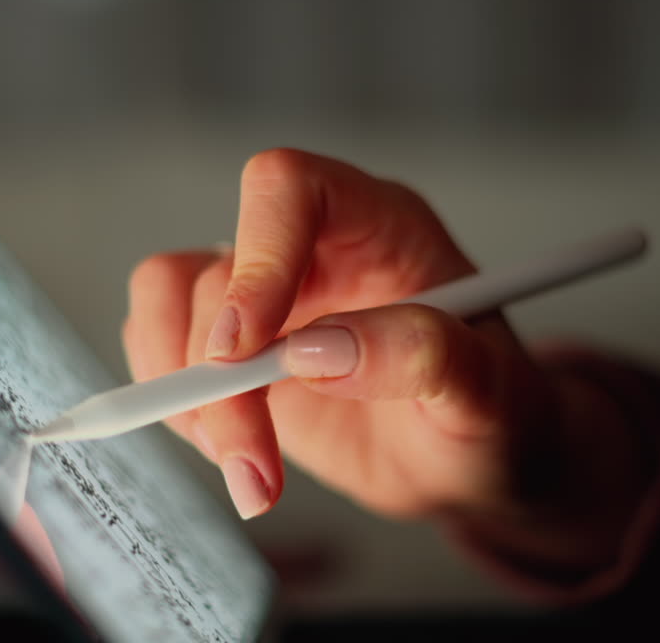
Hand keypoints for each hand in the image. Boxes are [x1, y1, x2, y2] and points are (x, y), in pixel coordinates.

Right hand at [122, 149, 659, 579]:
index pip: (289, 188)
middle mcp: (312, 250)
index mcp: (379, 226)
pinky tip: (238, 455)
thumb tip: (320, 351)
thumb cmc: (496, 414)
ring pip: (172, 304)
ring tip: (250, 471)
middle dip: (219, 378)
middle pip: (217, 271)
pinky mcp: (235, 353)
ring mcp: (267, 300)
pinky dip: (181, 411)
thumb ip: (421, 356)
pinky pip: (163, 350)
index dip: (257, 257)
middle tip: (252, 458)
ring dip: (188, 397)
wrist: (472, 464)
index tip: (246, 350)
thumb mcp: (487, 392)